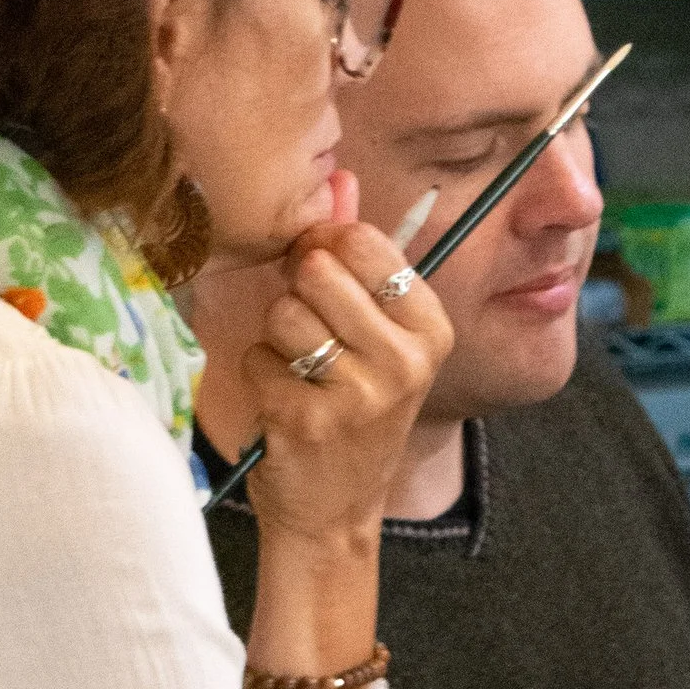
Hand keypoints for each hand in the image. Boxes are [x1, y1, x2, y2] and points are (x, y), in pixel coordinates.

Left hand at [242, 169, 450, 546]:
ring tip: (300, 373)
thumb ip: (357, 257)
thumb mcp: (376, 338)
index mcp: (431, 331)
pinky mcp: (308, 419)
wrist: (334, 512)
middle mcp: (405, 361)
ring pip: (283, 314)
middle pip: (317, 272)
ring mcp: (359, 393)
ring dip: (277, 340)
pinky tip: (285, 406)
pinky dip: (260, 377)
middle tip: (310, 334)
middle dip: (298, 295)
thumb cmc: (353, 413)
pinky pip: (258, 358)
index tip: (323, 276)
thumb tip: (338, 177)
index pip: (365, 244)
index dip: (326, 248)